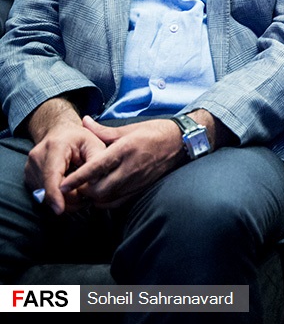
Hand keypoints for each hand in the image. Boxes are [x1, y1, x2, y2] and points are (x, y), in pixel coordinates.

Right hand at [25, 118, 105, 214]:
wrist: (60, 133)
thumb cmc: (81, 139)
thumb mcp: (95, 144)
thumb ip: (97, 161)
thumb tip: (95, 182)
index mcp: (54, 147)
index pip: (51, 175)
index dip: (55, 194)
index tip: (60, 210)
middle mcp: (37, 157)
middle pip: (48, 189)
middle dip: (67, 199)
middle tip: (87, 199)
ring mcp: (30, 168)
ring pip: (44, 195)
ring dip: (63, 200)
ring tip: (81, 193)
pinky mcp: (29, 177)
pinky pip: (42, 194)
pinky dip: (56, 197)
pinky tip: (70, 191)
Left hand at [59, 116, 184, 208]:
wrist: (180, 142)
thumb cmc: (154, 132)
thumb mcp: (129, 128)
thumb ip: (103, 131)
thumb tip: (84, 122)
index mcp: (125, 150)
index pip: (96, 168)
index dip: (77, 179)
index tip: (62, 185)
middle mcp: (130, 168)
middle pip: (99, 190)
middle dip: (84, 191)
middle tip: (75, 186)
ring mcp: (137, 180)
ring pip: (108, 198)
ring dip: (94, 197)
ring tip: (85, 190)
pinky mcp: (142, 188)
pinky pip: (119, 202)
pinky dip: (106, 202)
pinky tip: (101, 195)